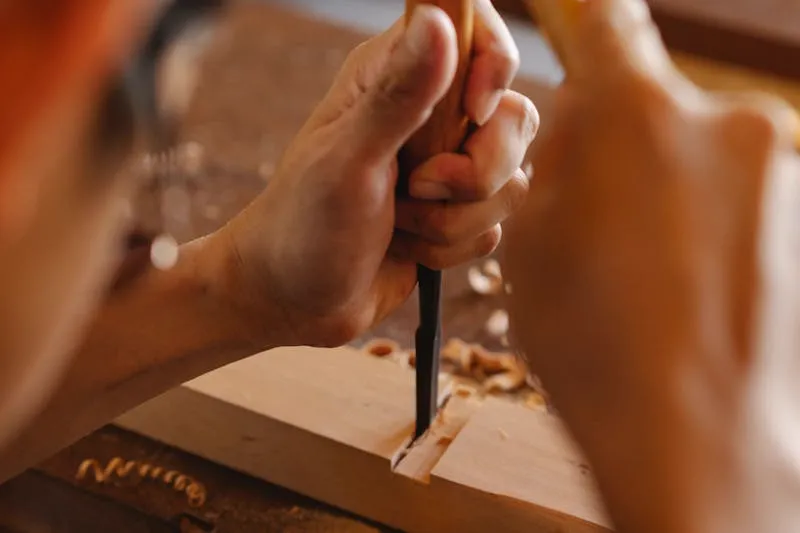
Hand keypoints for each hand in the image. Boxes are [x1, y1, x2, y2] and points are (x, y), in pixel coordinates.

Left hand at [215, 2, 537, 347]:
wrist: (296, 299)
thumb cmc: (304, 223)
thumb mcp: (348, 159)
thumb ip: (399, 94)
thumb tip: (439, 19)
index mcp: (396, 73)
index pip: (477, 31)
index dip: (494, 67)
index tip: (474, 111)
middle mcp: (430, 112)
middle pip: (514, 118)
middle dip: (476, 171)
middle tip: (416, 187)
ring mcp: (447, 165)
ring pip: (510, 180)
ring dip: (453, 218)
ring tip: (400, 221)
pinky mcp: (456, 211)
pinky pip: (493, 225)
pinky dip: (451, 245)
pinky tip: (407, 245)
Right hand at [503, 1, 799, 531]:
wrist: (696, 436)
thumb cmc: (596, 343)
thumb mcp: (527, 242)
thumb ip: (555, 164)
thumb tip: (581, 128)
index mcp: (636, 115)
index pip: (602, 21)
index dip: (574, 6)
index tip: (562, 2)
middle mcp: (723, 120)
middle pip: (652, 104)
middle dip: (618, 144)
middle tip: (595, 222)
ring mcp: (780, 167)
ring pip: (699, 154)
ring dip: (667, 190)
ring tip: (647, 274)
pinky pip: (741, 195)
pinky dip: (711, 224)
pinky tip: (689, 286)